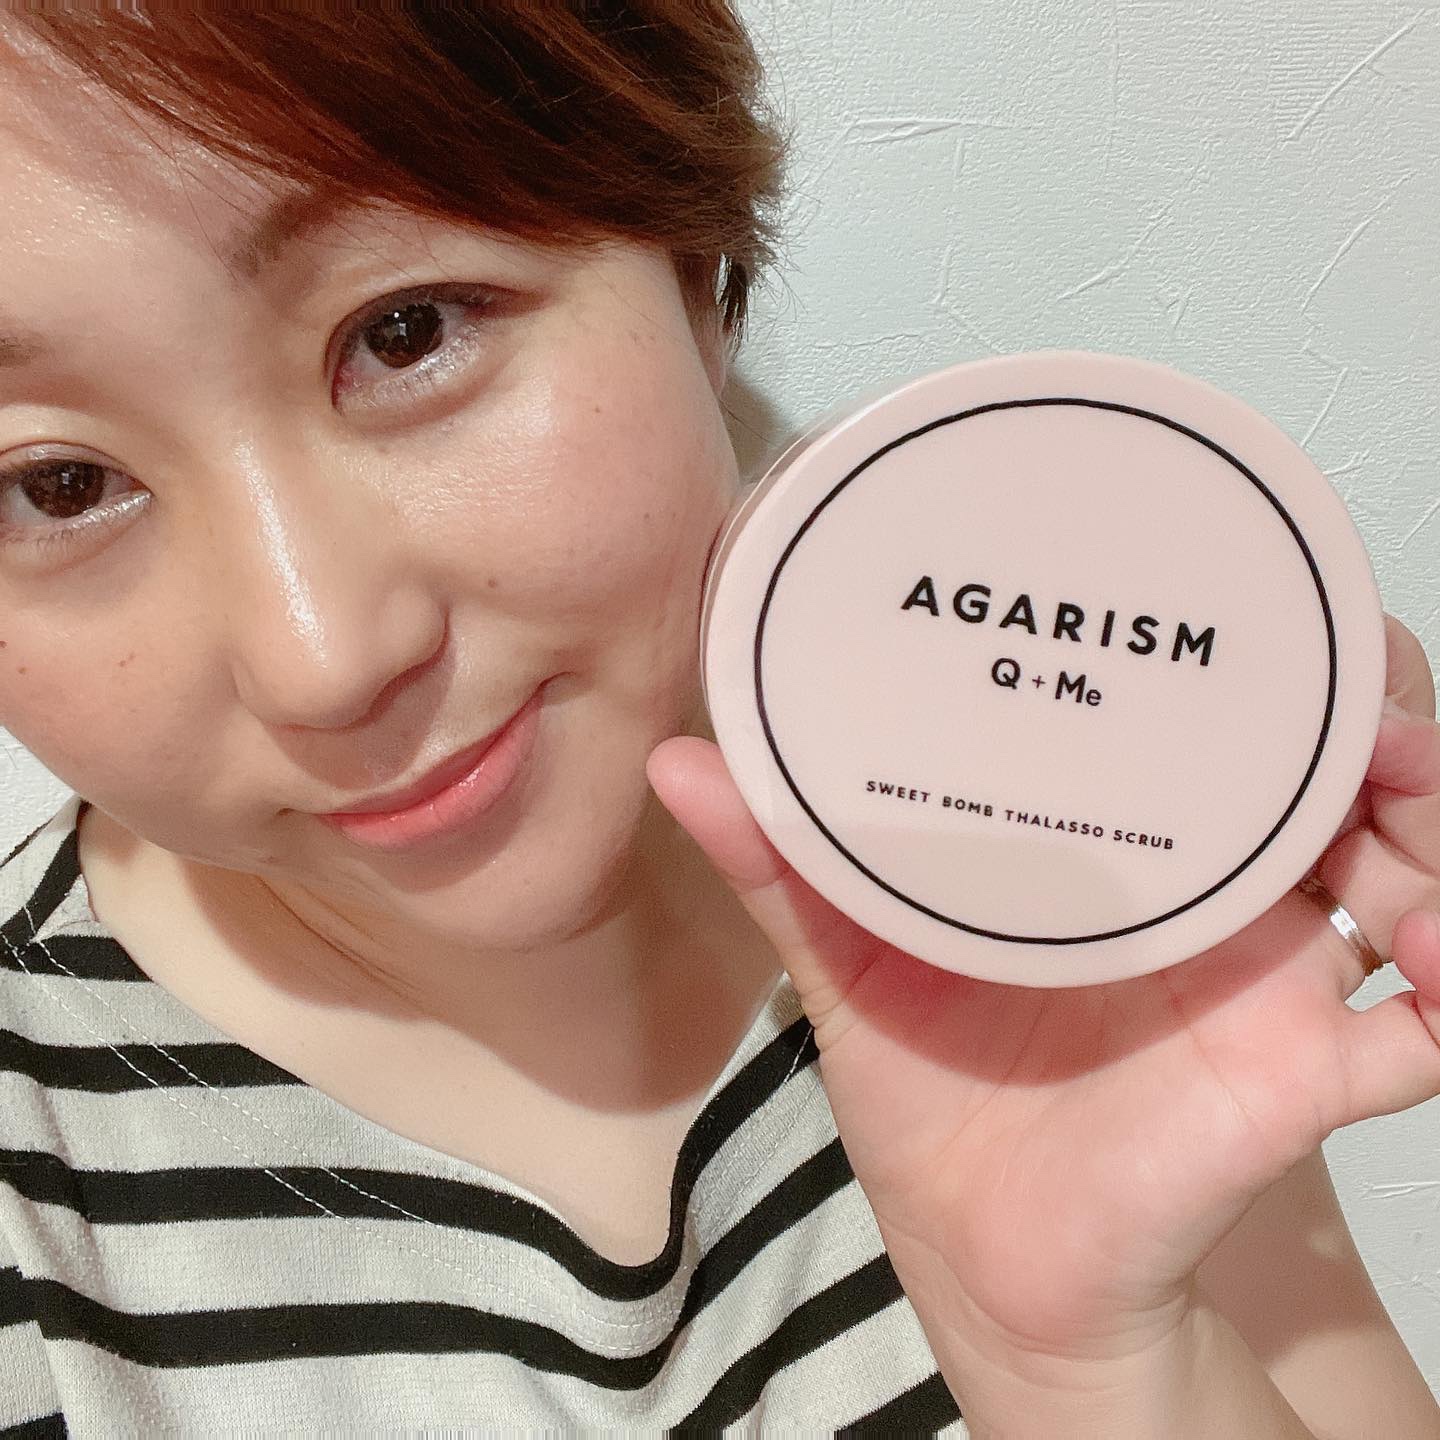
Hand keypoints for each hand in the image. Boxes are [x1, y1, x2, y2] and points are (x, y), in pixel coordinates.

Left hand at [647, 613, 1439, 1367]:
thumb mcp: (850, 962)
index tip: (1246, 581)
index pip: (1210, 711)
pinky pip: (1426, 1031)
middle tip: (1355, 689)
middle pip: (1338, 761)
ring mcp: (1272, 977)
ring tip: (1405, 796)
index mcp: (1121, 844)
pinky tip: (1434, 965)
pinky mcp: (1299, 1075)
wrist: (987, 1248)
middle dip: (1376, 707)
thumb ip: (781, 866)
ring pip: (1410, 863)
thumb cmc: (933, 1090)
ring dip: (1431, 825)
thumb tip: (677, 761)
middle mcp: (1214, 890)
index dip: (1256, 643)